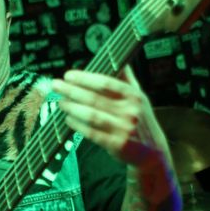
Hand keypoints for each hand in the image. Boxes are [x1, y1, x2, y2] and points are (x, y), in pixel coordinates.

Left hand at [52, 65, 170, 165]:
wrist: (152, 151)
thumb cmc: (141, 121)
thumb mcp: (140, 98)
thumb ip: (127, 79)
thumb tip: (119, 58)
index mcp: (134, 96)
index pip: (106, 83)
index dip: (85, 78)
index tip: (69, 75)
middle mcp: (129, 111)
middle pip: (94, 98)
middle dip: (72, 91)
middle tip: (57, 86)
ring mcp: (123, 129)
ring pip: (91, 115)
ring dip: (72, 108)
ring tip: (61, 102)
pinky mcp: (116, 144)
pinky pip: (92, 133)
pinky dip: (78, 125)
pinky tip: (69, 119)